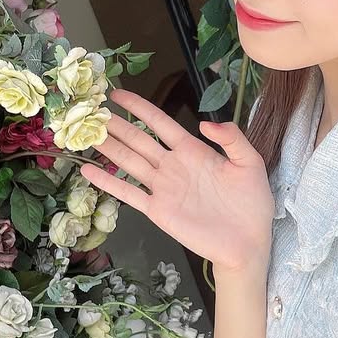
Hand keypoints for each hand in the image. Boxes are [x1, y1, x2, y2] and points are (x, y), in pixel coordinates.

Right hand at [78, 89, 274, 273]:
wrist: (247, 243)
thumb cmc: (252, 203)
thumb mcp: (250, 163)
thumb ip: (232, 138)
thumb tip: (205, 123)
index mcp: (193, 151)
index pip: (160, 123)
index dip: (140, 108)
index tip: (118, 95)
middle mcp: (173, 166)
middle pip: (138, 140)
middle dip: (115, 125)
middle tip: (91, 111)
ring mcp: (163, 188)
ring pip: (129, 162)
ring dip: (108, 148)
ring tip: (85, 134)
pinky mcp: (158, 210)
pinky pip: (128, 194)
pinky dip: (108, 183)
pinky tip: (88, 171)